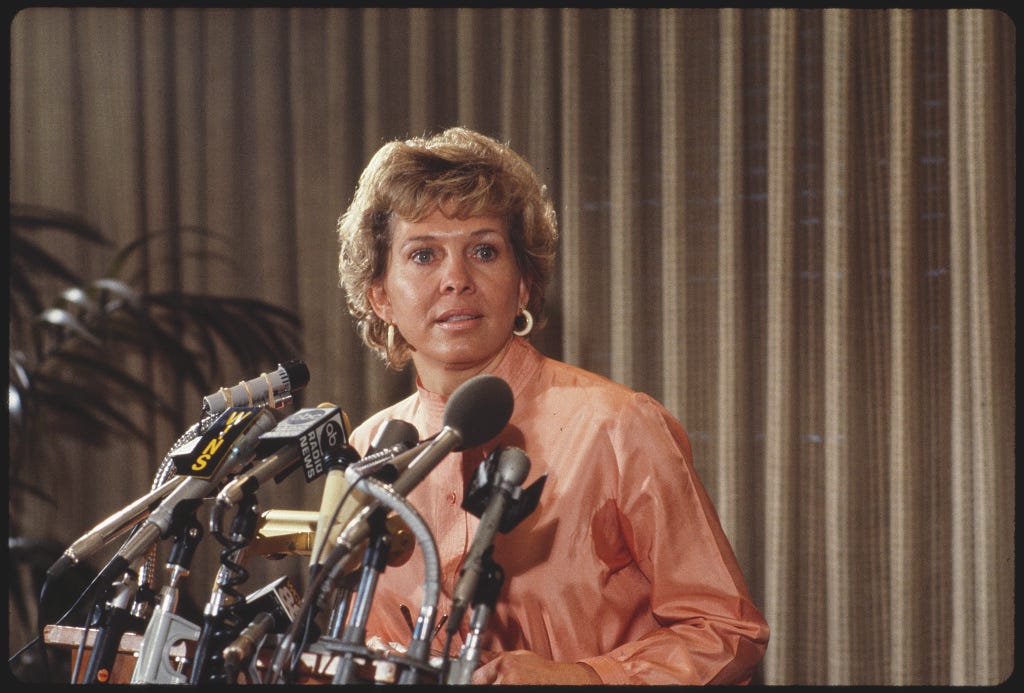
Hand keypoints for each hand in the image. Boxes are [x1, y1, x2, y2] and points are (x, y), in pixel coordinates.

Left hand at [471, 650, 600, 684]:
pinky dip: (502, 689)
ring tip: (506, 684)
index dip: (474, 678)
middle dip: (483, 684)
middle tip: (493, 682)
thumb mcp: (518, 656)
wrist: (561, 680)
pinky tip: (511, 686)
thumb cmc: (541, 670)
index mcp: (505, 663)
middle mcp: (506, 676)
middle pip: (478, 683)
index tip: (475, 679)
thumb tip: (478, 656)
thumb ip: (496, 657)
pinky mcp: (516, 692)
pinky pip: (501, 691)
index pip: (476, 674)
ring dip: (494, 686)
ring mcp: (510, 687)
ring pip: (490, 689)